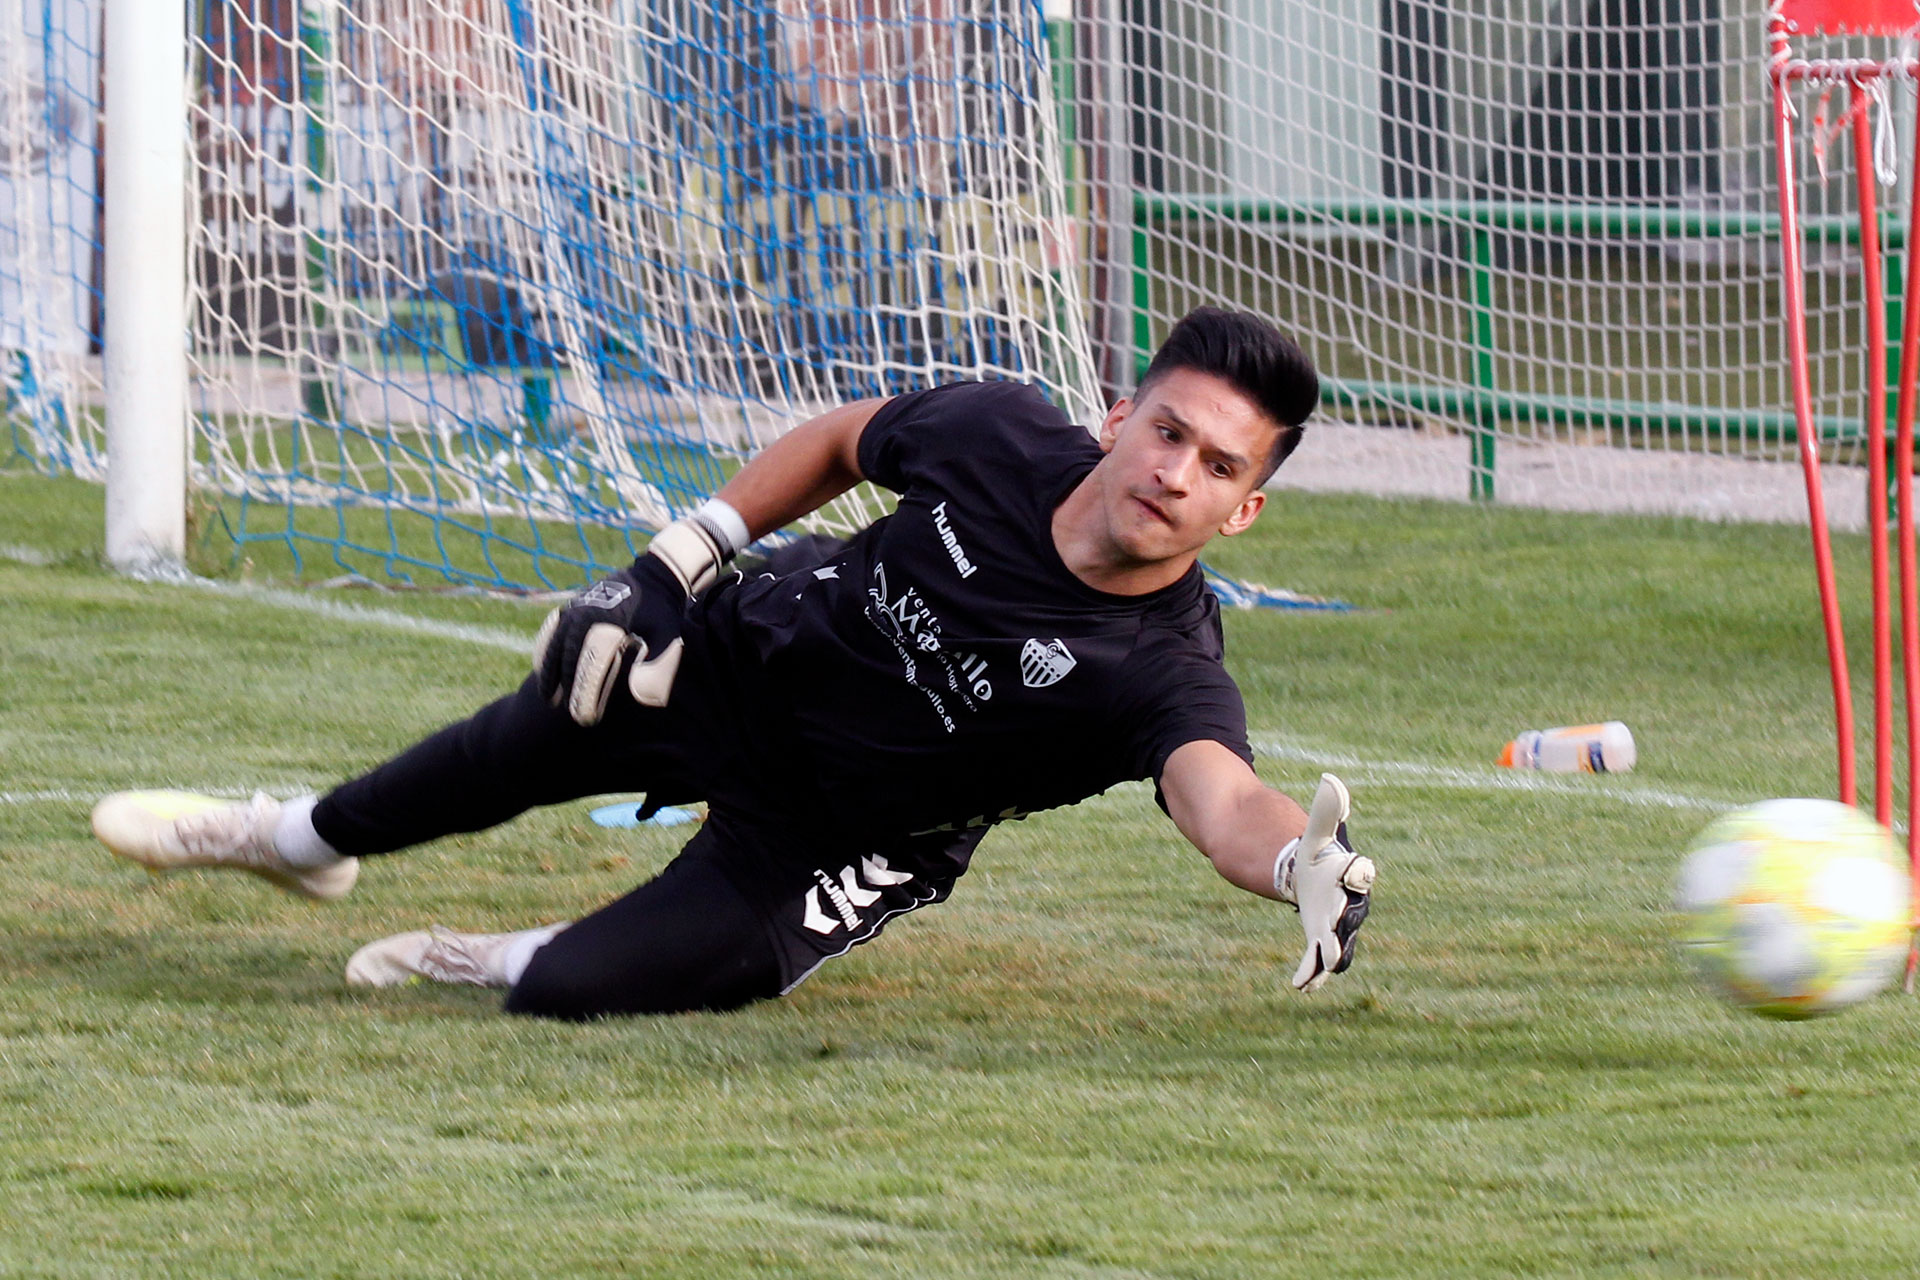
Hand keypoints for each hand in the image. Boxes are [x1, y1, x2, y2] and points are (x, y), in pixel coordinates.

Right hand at [532, 515, 734, 724]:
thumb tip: (638, 696)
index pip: (591, 665)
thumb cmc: (661, 612)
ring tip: (548, 697)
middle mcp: (586, 614)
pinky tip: (544, 669)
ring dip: (549, 672)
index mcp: (609, 623)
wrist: (653, 575)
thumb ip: (656, 666)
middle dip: (567, 689)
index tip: (586, 717)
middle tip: (571, 715)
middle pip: (569, 658)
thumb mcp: (667, 637)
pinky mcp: (571, 604)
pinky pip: (551, 630)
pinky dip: (545, 650)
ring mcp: (575, 607)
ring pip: (554, 644)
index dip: (586, 694)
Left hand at [1274, 773, 1375, 992]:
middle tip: (1341, 927)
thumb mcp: (1317, 831)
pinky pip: (1318, 957)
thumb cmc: (1316, 853)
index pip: (1358, 874)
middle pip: (1351, 913)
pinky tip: (1302, 985)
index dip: (1356, 872)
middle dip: (1345, 921)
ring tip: (1327, 963)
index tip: (1354, 869)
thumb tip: (1331, 780)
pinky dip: (1312, 971)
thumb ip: (1327, 809)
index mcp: (1351, 875)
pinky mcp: (1320, 940)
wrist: (1307, 876)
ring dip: (1332, 953)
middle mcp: (1350, 904)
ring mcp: (1336, 925)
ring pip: (1338, 941)